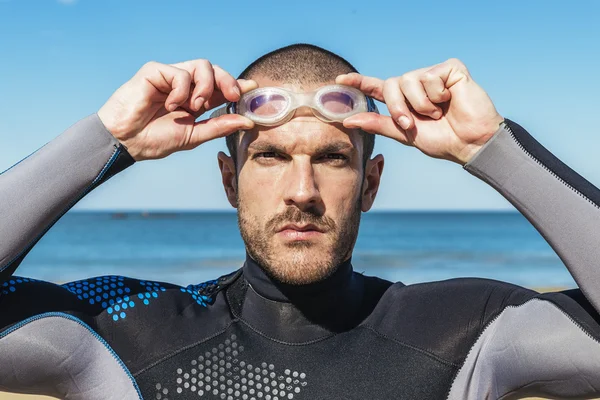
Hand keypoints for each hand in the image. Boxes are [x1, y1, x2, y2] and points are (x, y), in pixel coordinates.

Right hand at [97, 60, 256, 160]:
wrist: (125, 142)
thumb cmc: (154, 139)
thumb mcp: (193, 136)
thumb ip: (219, 126)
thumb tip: (247, 121)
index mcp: (195, 101)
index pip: (221, 87)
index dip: (237, 85)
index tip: (253, 87)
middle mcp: (185, 86)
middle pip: (215, 71)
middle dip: (228, 81)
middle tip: (233, 96)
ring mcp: (170, 77)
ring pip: (202, 66)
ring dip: (205, 87)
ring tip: (195, 106)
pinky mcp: (155, 71)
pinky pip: (180, 72)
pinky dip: (181, 90)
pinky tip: (170, 105)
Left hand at [337, 58, 503, 164]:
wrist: (471, 143)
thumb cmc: (443, 140)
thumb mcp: (405, 134)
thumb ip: (379, 124)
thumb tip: (349, 121)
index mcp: (404, 101)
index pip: (378, 88)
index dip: (359, 82)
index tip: (340, 80)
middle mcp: (416, 85)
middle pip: (391, 84)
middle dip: (398, 107)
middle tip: (413, 123)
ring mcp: (432, 75)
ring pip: (409, 80)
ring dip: (422, 103)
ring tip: (440, 111)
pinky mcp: (450, 68)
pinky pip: (430, 76)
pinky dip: (438, 95)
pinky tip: (451, 99)